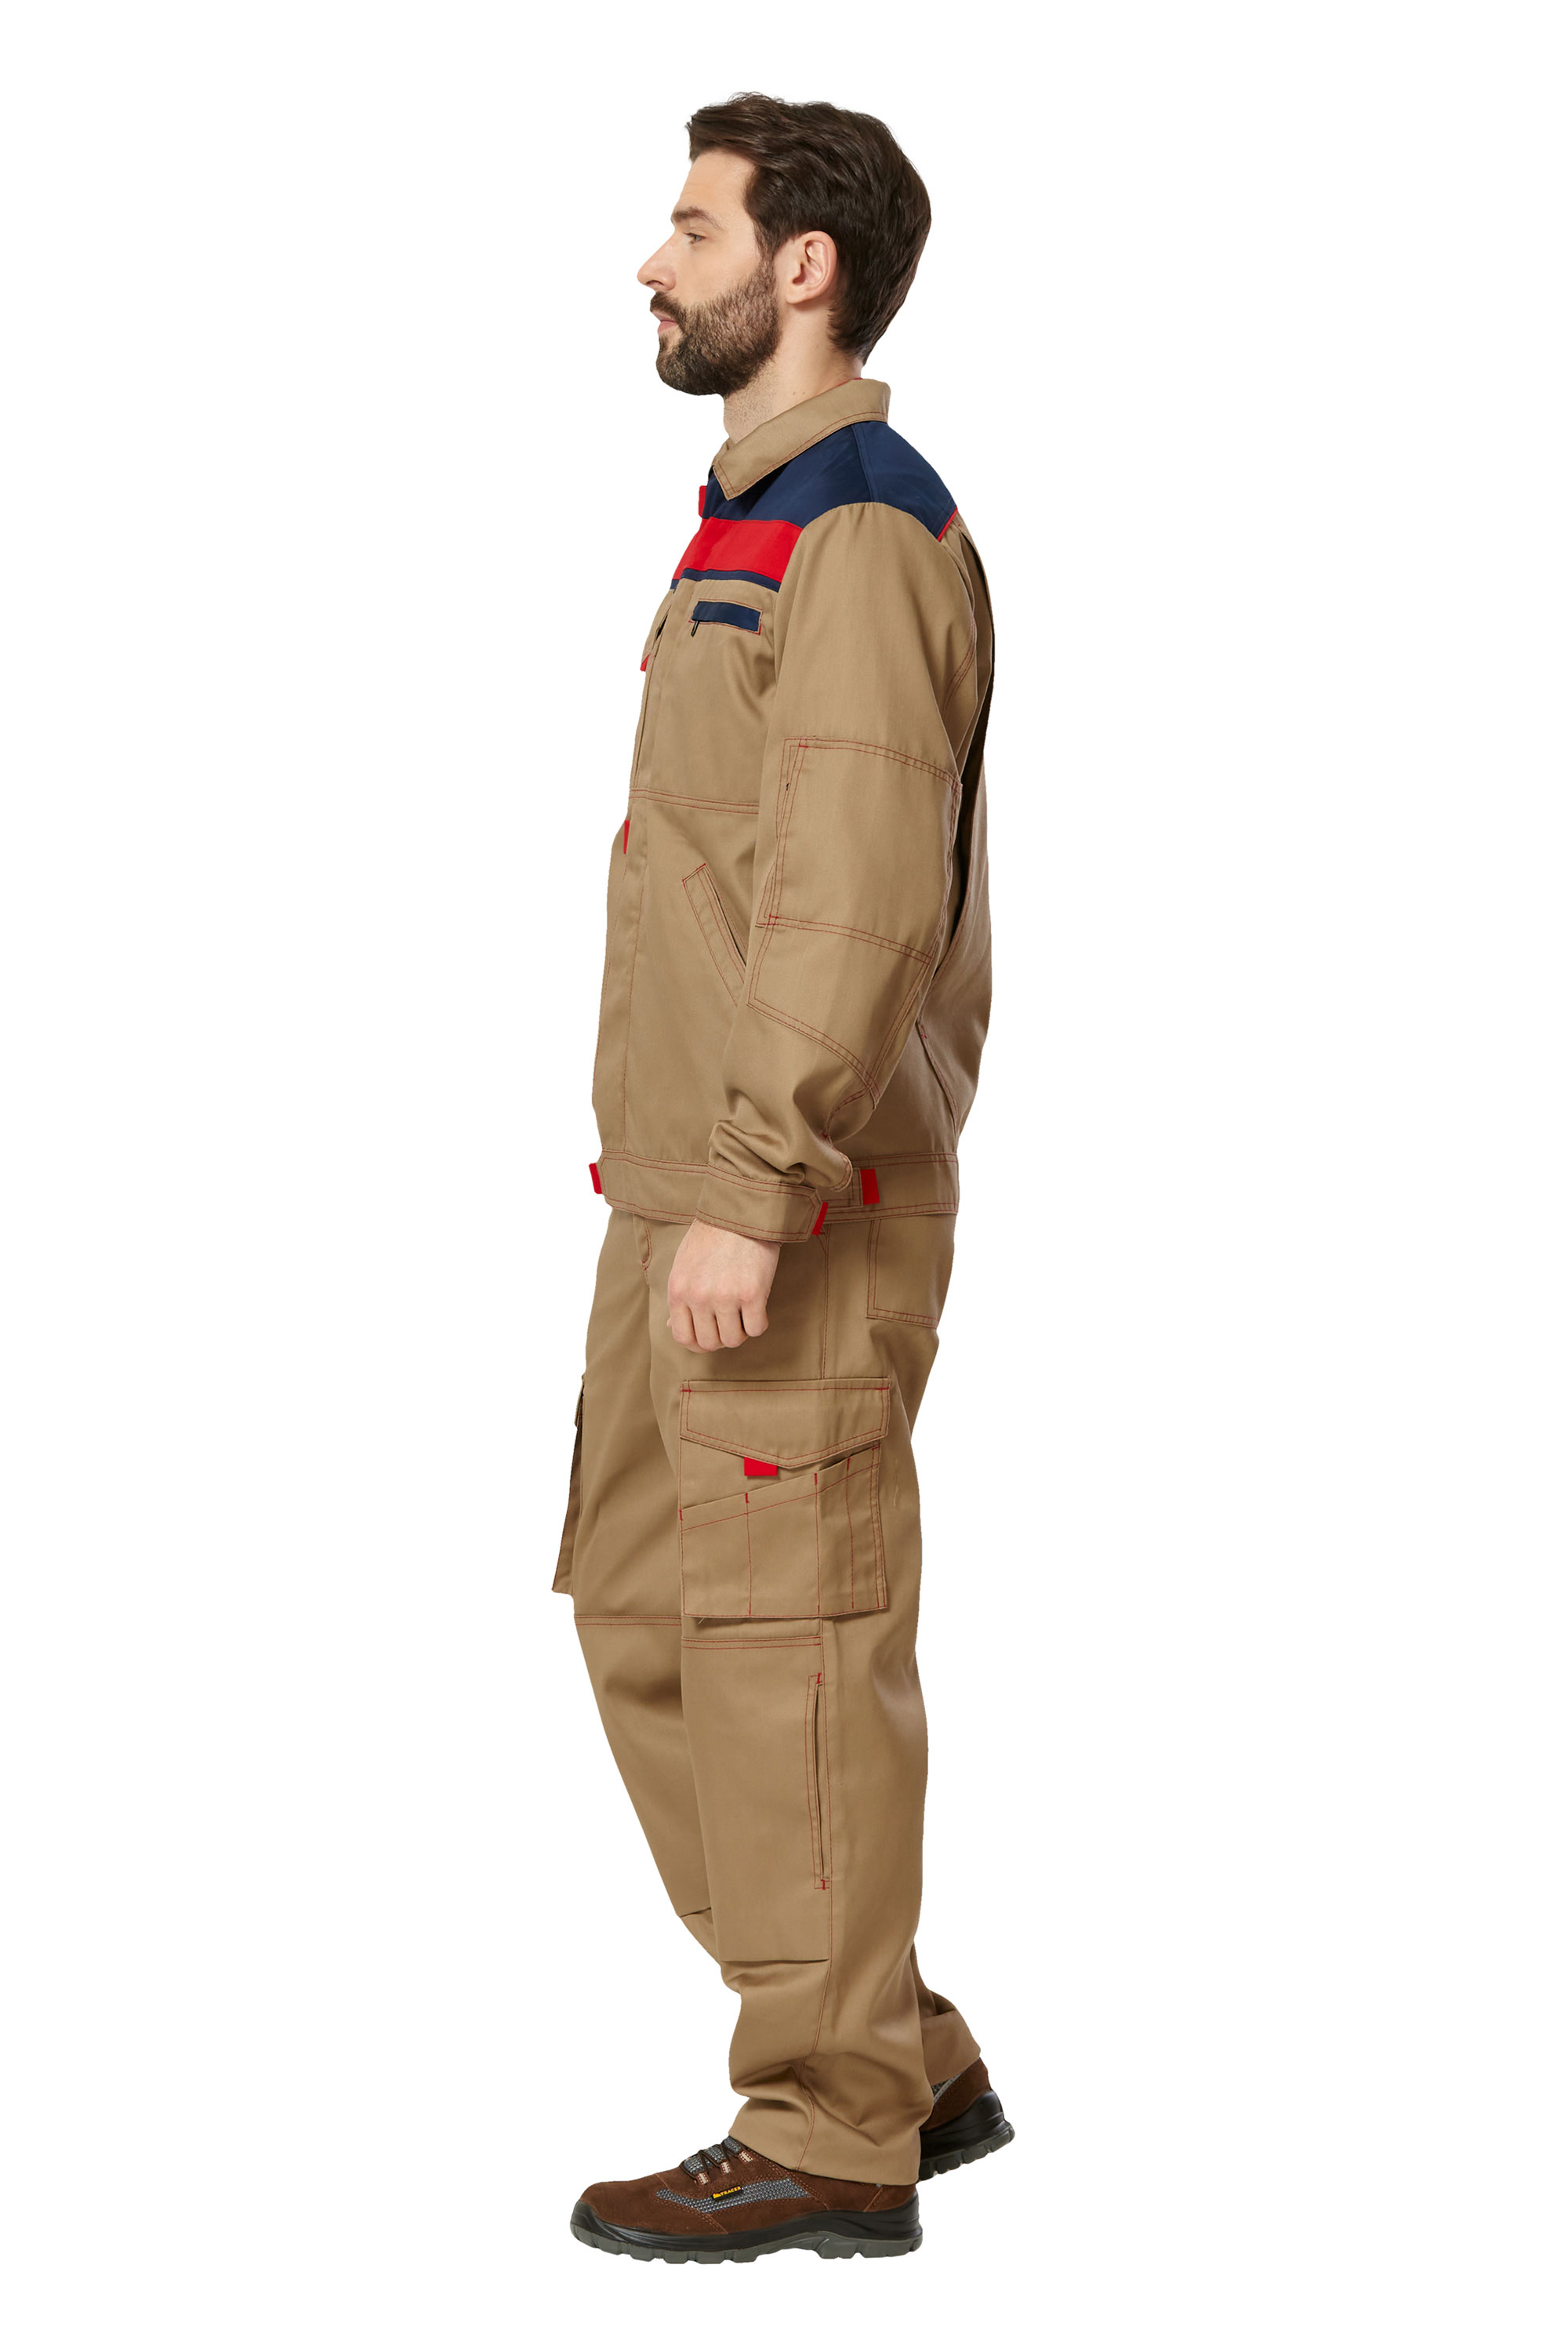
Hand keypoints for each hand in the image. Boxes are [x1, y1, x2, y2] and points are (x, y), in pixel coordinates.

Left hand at [667, 1221, 779, 1352]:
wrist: (740, 1211)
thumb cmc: (711, 1236)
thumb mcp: (684, 1265)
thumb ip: (680, 1296)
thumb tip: (673, 1326)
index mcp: (678, 1290)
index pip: (683, 1337)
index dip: (698, 1343)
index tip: (710, 1334)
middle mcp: (698, 1297)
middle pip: (709, 1343)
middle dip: (721, 1337)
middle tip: (731, 1322)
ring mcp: (725, 1297)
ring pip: (734, 1340)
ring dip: (741, 1331)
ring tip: (744, 1313)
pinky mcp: (752, 1293)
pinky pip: (756, 1328)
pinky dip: (759, 1322)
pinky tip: (758, 1307)